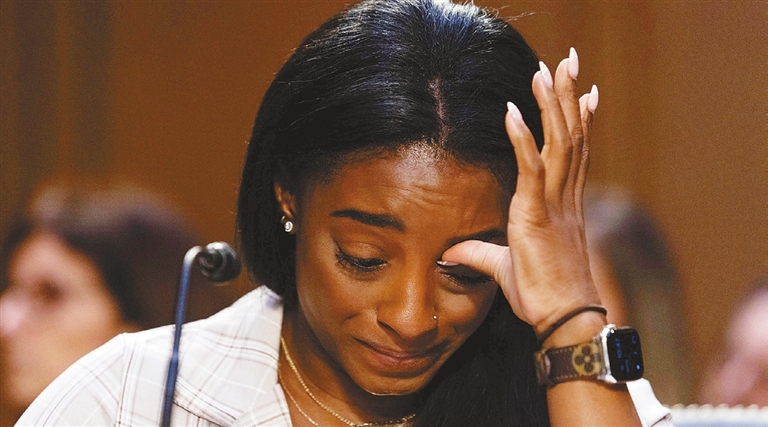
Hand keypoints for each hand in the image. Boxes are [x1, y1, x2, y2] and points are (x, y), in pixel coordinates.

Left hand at [442, 48, 601, 334]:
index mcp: (562, 204)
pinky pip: (532, 169)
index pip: (574, 151)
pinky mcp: (537, 215)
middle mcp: (564, 197)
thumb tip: (451, 252)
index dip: (579, 119)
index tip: (586, 92)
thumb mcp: (503, 268)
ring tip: (546, 69)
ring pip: (559, 142)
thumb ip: (478, 253)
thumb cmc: (543, 295)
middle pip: (571, 134)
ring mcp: (553, 203)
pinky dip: (523, 139)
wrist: (563, 318)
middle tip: (571, 61)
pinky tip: (513, 112)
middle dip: (569, 95)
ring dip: (552, 103)